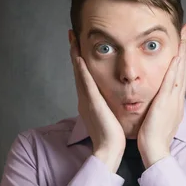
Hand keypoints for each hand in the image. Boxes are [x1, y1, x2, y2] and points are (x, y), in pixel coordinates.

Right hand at [70, 37, 125, 171]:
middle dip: (74, 52)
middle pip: (78, 71)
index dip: (80, 60)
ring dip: (74, 55)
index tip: (79, 45)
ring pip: (79, 73)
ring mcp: (86, 101)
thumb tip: (113, 99)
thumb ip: (108, 106)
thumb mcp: (109, 116)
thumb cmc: (112, 137)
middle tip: (72, 34)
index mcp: (89, 101)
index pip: (84, 76)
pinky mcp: (92, 104)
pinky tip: (78, 57)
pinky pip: (86, 84)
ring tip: (73, 39)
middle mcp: (85, 98)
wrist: (108, 150)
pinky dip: (81, 70)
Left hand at [137, 38, 185, 167]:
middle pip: (183, 69)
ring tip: (184, 36)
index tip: (182, 44)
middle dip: (185, 49)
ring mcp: (173, 100)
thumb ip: (158, 107)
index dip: (181, 59)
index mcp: (174, 102)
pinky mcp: (166, 104)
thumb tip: (157, 101)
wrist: (156, 151)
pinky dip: (175, 69)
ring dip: (182, 53)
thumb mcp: (158, 118)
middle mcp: (176, 99)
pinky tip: (176, 57)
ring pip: (180, 72)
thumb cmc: (153, 139)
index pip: (179, 76)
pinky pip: (171, 83)